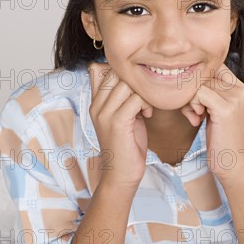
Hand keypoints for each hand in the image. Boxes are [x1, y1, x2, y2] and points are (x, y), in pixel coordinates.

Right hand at [88, 63, 153, 192]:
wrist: (121, 174)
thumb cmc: (126, 145)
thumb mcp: (122, 117)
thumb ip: (123, 98)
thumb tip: (133, 78)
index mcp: (95, 103)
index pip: (102, 69)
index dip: (122, 73)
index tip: (135, 88)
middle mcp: (96, 106)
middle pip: (116, 73)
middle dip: (136, 81)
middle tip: (145, 98)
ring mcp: (104, 114)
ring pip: (127, 84)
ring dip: (143, 92)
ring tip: (146, 108)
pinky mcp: (117, 123)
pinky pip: (135, 99)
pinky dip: (147, 104)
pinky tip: (147, 115)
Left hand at [180, 63, 243, 182]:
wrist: (235, 165)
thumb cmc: (223, 140)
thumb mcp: (217, 111)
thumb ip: (210, 93)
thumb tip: (189, 77)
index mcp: (239, 87)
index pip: (213, 66)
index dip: (198, 80)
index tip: (194, 99)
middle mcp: (239, 88)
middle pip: (203, 73)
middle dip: (191, 91)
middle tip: (191, 111)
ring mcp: (234, 97)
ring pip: (199, 82)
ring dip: (189, 100)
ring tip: (194, 117)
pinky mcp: (225, 108)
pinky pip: (198, 93)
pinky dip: (191, 105)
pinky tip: (196, 119)